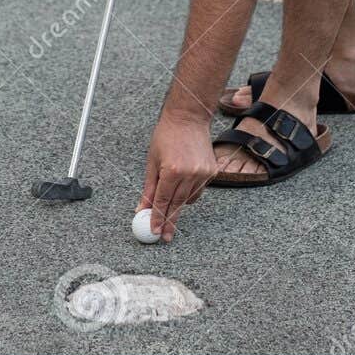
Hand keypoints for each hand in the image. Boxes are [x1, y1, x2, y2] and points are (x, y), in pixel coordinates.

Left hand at [137, 110, 216, 241]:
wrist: (188, 118)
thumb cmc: (166, 135)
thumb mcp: (152, 161)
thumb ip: (148, 188)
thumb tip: (142, 208)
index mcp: (172, 170)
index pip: (163, 201)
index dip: (157, 218)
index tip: (155, 231)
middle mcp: (190, 174)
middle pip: (177, 204)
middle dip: (169, 222)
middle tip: (165, 236)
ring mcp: (203, 173)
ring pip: (189, 199)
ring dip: (179, 207)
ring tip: (170, 214)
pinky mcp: (212, 171)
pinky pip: (198, 190)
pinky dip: (189, 194)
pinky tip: (181, 192)